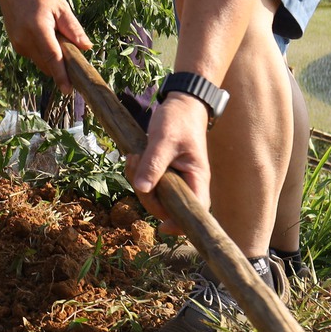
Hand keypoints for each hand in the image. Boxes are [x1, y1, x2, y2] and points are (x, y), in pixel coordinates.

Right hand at [0, 0, 92, 83]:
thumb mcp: (61, 7)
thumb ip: (73, 28)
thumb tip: (87, 47)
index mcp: (38, 28)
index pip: (52, 57)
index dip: (61, 75)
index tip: (68, 90)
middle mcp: (24, 39)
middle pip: (47, 64)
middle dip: (61, 67)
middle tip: (74, 55)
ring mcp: (18, 43)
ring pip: (40, 62)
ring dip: (52, 59)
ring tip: (56, 37)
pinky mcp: (16, 45)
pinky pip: (34, 57)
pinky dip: (43, 54)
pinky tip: (45, 37)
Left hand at [123, 92, 211, 228]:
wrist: (180, 104)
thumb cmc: (178, 120)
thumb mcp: (164, 139)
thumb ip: (153, 164)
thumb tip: (141, 188)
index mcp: (197, 179)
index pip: (195, 211)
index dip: (180, 224)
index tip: (162, 227)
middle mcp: (188, 183)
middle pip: (167, 207)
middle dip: (146, 194)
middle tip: (135, 163)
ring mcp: (175, 180)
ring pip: (154, 196)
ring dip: (139, 181)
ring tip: (134, 156)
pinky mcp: (163, 174)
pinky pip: (148, 184)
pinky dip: (138, 174)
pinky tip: (134, 157)